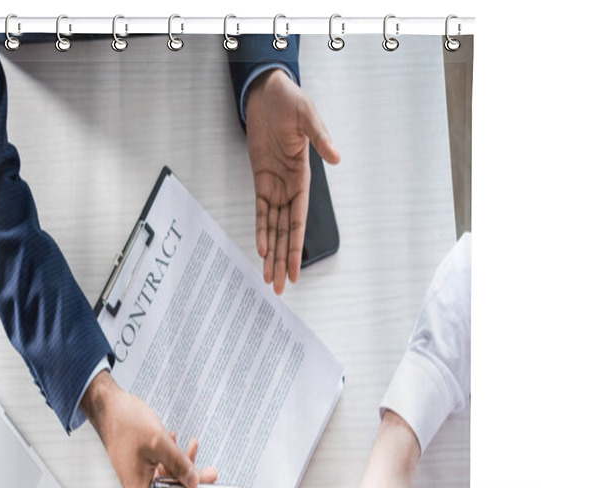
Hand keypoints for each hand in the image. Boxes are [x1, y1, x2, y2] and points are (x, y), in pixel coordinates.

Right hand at [80, 371, 216, 487]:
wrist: (110, 410)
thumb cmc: (124, 424)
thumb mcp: (159, 443)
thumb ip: (179, 464)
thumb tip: (195, 481)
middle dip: (196, 484)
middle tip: (212, 474)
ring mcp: (143, 483)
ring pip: (174, 484)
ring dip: (188, 468)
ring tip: (194, 449)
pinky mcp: (146, 473)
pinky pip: (168, 473)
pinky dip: (178, 461)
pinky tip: (183, 446)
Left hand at [245, 69, 339, 293]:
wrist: (268, 92)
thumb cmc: (290, 102)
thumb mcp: (307, 117)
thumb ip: (320, 139)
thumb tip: (336, 157)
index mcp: (303, 179)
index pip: (298, 222)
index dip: (295, 248)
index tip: (295, 272)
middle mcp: (289, 188)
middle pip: (285, 233)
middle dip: (282, 261)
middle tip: (279, 288)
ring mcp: (274, 186)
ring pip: (271, 227)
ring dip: (270, 253)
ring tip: (268, 278)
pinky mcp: (260, 179)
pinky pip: (259, 211)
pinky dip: (259, 230)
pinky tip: (260, 250)